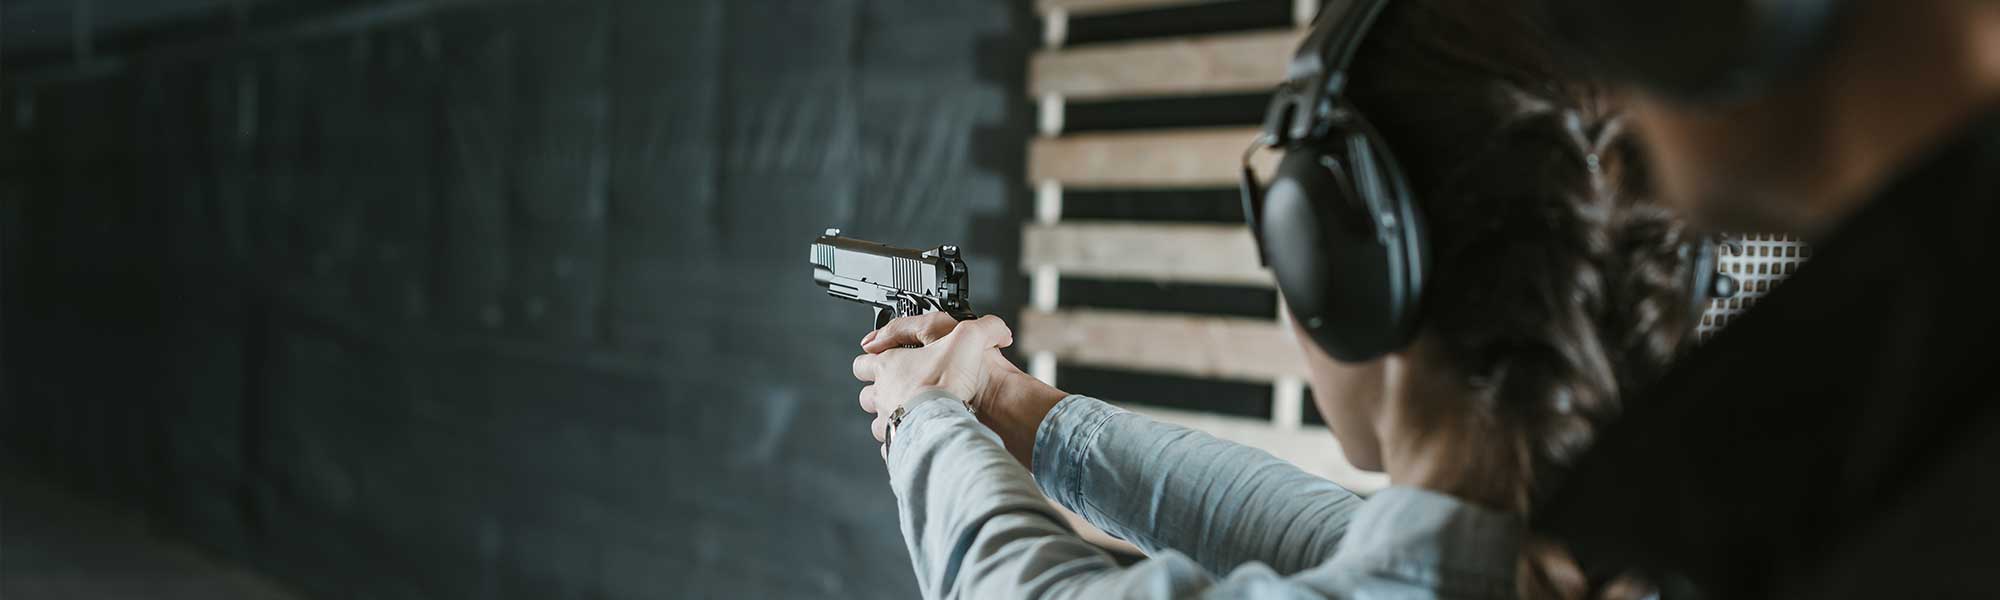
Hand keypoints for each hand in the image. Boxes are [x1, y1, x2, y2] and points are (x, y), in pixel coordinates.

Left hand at [855, 312, 1067, 466]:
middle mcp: (882, 395)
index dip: (872, 359)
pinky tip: (917, 438)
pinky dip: (900, 444)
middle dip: (879, 391)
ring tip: (911, 416)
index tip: (881, 360)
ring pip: (876, 422)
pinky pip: (890, 447)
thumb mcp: (968, 339)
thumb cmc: (946, 383)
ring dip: (889, 418)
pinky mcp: (895, 446)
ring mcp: (886, 422)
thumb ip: (984, 328)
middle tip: (900, 389)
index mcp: (889, 366)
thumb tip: (999, 330)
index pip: (863, 360)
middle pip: (867, 394)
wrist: (943, 423)